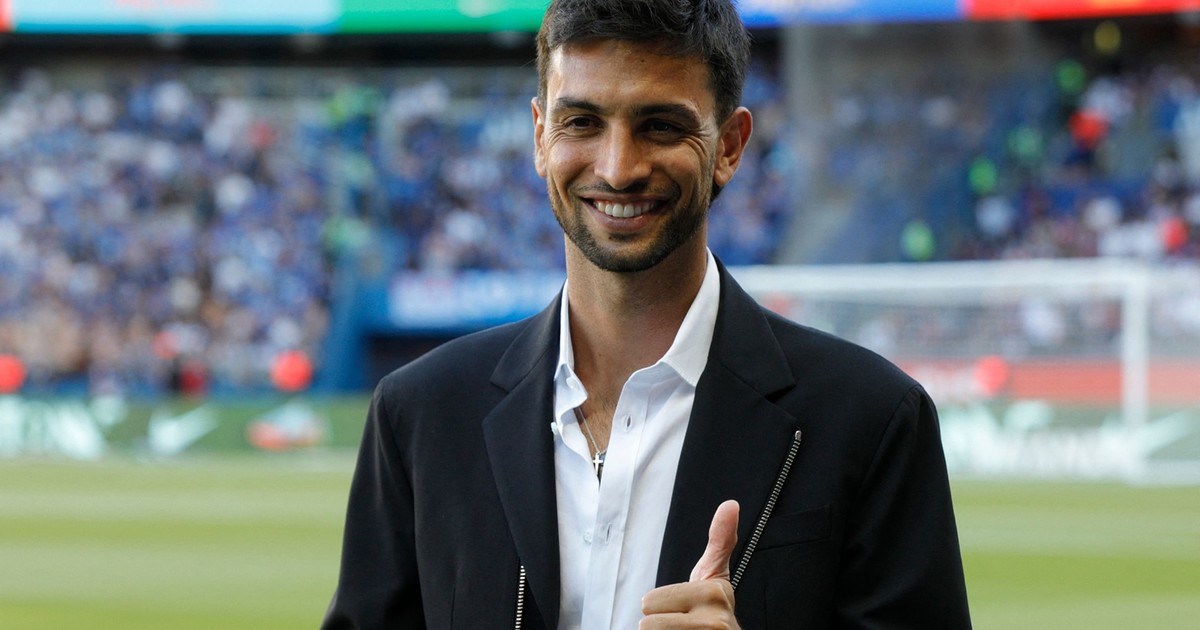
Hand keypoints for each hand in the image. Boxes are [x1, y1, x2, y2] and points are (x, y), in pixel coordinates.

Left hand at [640, 500, 740, 628]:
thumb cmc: (714, 609)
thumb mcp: (715, 573)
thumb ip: (720, 539)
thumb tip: (730, 505)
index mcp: (713, 595)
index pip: (649, 602)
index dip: (662, 604)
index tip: (684, 606)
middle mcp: (713, 624)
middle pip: (646, 623)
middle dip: (661, 622)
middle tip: (681, 622)